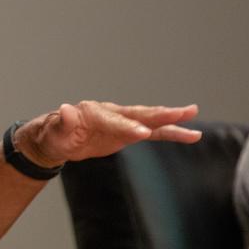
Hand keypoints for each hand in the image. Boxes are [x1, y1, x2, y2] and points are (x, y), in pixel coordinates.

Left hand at [19, 101, 201, 166]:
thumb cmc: (55, 135)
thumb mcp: (55, 132)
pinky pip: (154, 132)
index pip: (113, 120)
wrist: (58, 138)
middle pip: (138, 114)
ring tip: (193, 115)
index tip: (142, 134)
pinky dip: (171, 132)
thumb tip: (65, 109)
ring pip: (150, 120)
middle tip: (183, 112)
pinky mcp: (129, 132)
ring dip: (172, 120)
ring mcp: (122, 121)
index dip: (128, 127)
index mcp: (93, 113)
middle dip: (160, 114)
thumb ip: (63, 122)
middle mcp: (111, 113)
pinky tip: (191, 135)